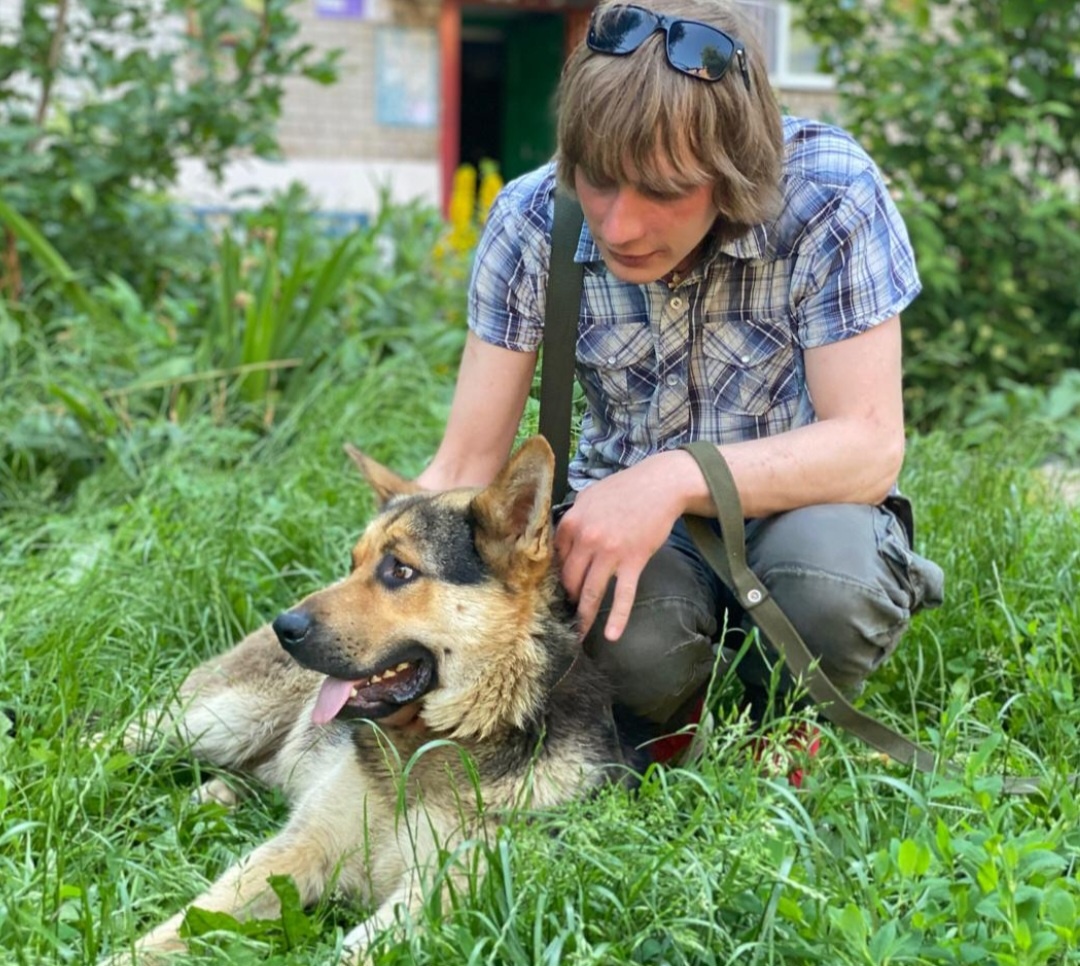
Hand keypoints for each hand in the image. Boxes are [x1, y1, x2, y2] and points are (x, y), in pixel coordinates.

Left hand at [554, 451, 696, 640]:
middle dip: (565, 600)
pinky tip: (612, 635)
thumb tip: (561, 539)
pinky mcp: (633, 561)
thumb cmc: (624, 489)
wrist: (660, 485)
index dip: (555, 576)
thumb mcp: (589, 496)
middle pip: (569, 579)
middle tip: (564, 615)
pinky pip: (623, 594)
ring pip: (590, 591)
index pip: (555, 558)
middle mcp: (587, 539)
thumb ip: (573, 517)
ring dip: (583, 616)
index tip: (554, 590)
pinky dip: (618, 617)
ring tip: (578, 634)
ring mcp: (610, 552)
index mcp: (572, 522)